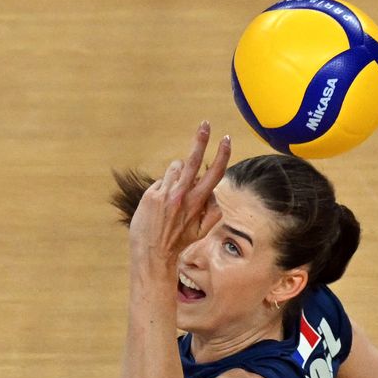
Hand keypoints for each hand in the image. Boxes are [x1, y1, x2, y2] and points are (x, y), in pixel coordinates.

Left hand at [129, 122, 230, 263]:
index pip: (215, 173)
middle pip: (195, 160)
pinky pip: (161, 181)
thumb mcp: (202, 230)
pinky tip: (159, 205)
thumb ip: (213, 211)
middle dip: (202, 140)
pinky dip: (163, 188)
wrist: (152, 254)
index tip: (226, 139)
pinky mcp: (151, 195)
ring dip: (177, 175)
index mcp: (199, 203)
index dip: (222, 155)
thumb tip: (213, 192)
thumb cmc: (178, 241)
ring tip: (172, 197)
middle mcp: (183, 196)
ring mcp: (166, 194)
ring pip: (175, 169)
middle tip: (205, 124)